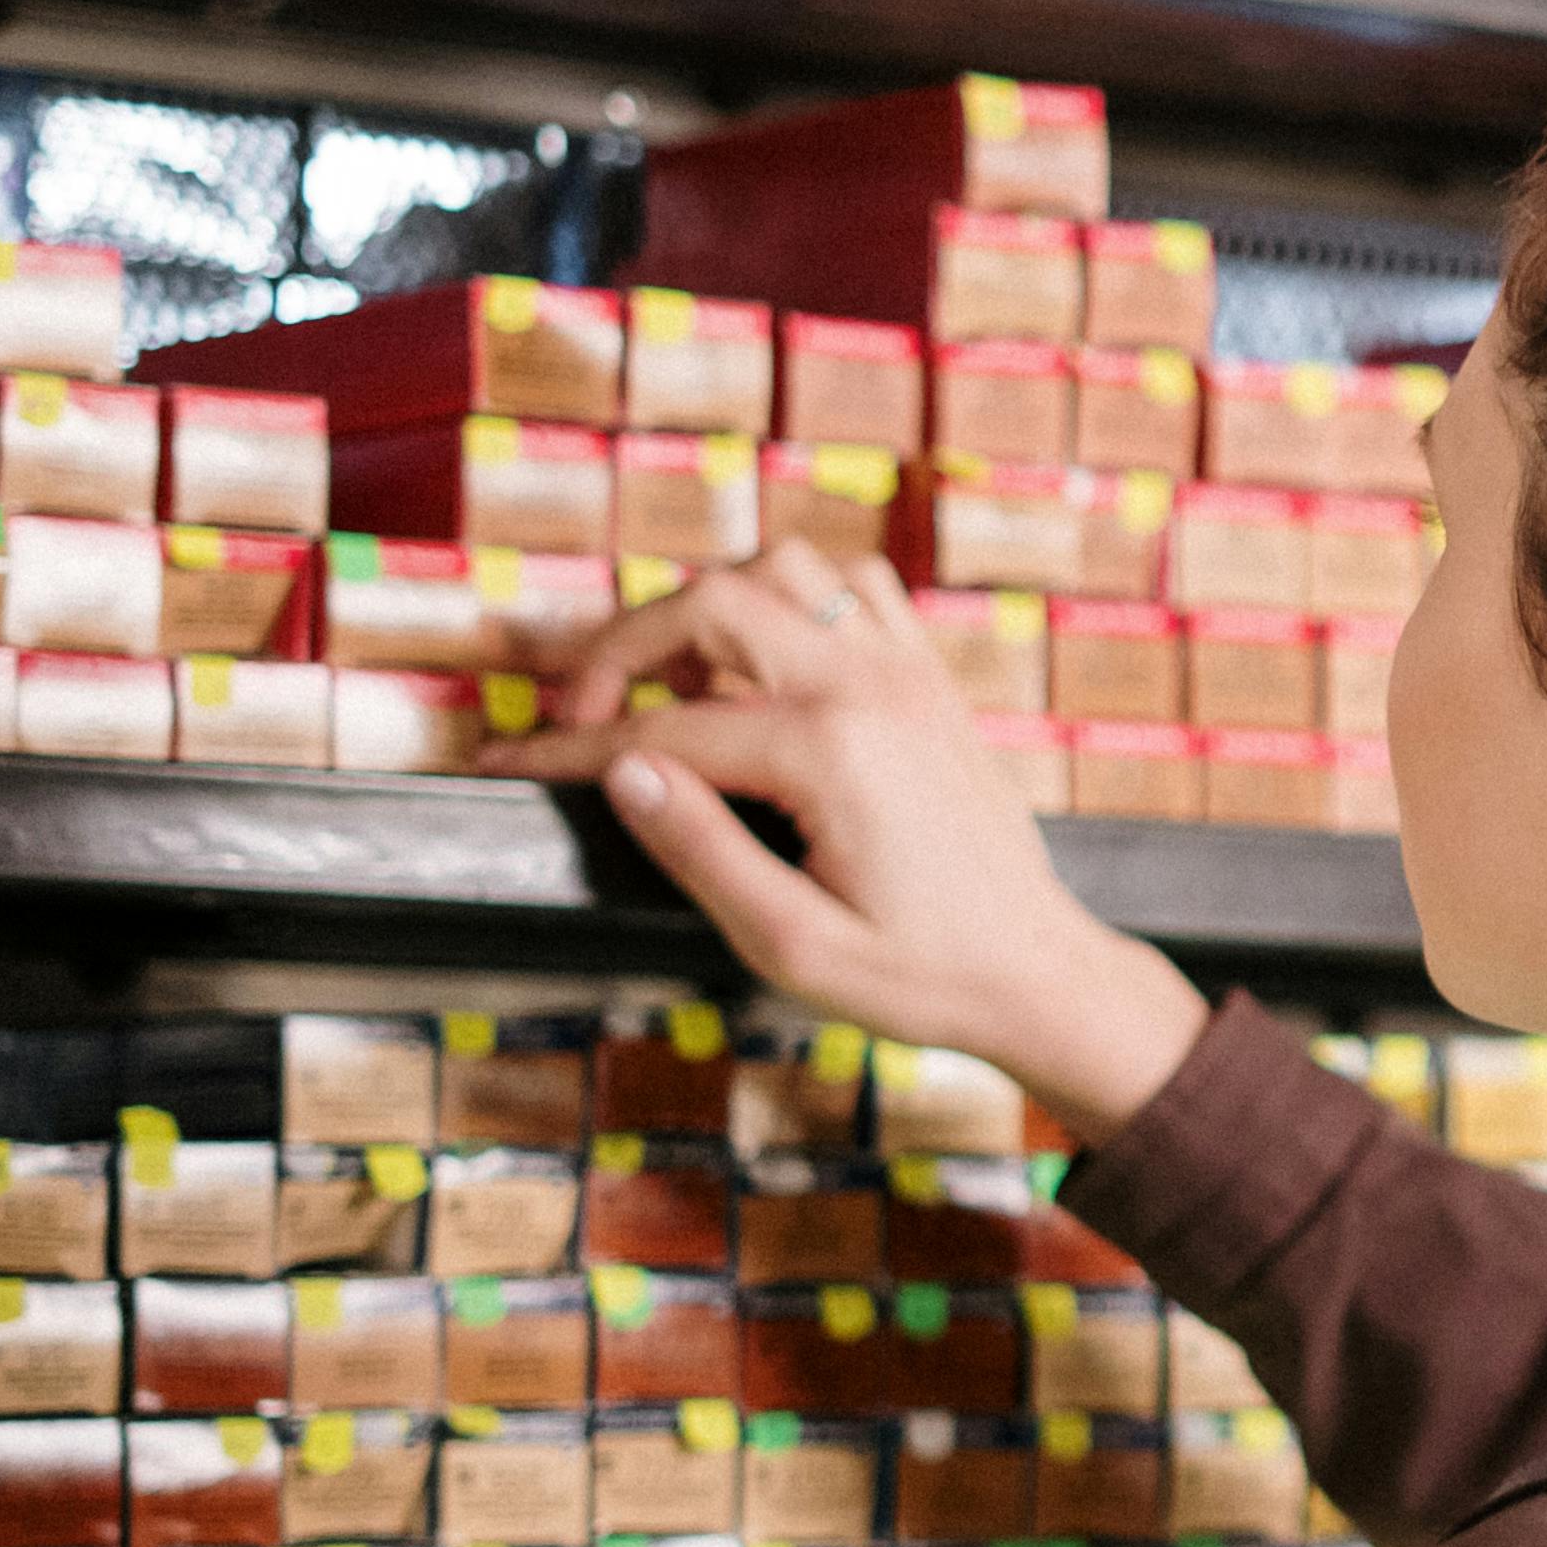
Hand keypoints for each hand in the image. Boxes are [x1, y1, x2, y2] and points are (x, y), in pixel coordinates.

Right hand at [482, 540, 1212, 1136]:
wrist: (1038, 974)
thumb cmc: (925, 975)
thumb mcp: (792, 944)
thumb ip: (700, 851)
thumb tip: (624, 773)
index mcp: (831, 751)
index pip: (661, 728)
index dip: (569, 746)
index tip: (508, 762)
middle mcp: (874, 686)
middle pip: (712, 602)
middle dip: (621, 646)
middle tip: (579, 711)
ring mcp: (911, 672)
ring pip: (786, 571)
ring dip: (710, 607)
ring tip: (670, 684)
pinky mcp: (932, 680)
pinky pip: (856, 588)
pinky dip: (792, 601)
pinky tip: (761, 666)